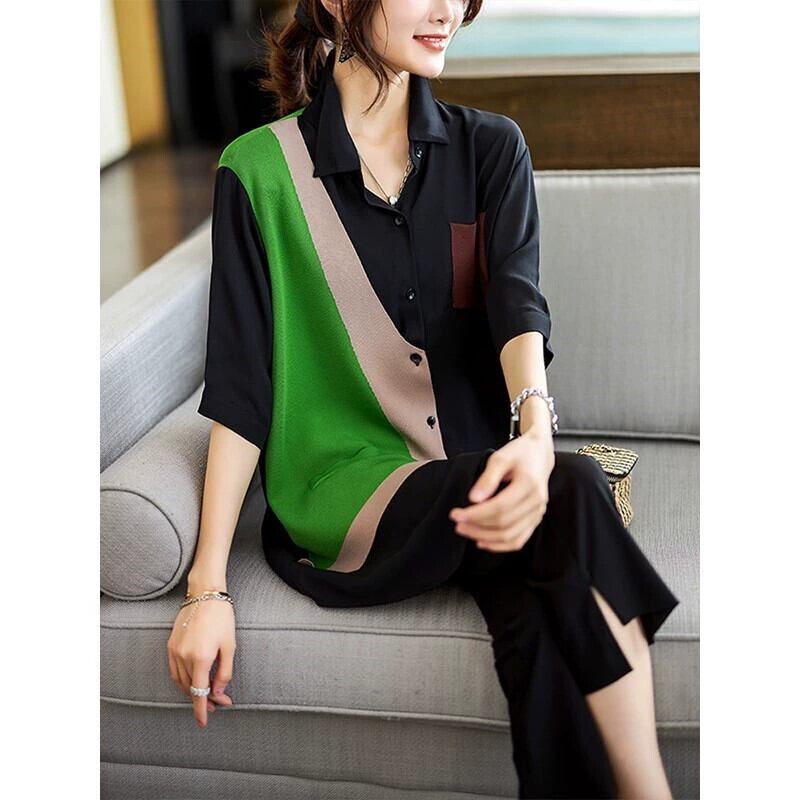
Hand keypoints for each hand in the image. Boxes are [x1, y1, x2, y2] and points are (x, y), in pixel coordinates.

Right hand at [167, 596, 235, 727]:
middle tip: (219, 703)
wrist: (205, 594)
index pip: (199, 693)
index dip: (202, 710)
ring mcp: (174, 651)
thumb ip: (224, 671)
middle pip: (190, 688)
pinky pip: (174, 670)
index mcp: (201, 658)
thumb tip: (218, 692)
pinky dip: (182, 680)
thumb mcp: (230, 645)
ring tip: (208, 693)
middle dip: (204, 699)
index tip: (204, 723)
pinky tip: (192, 680)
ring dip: (192, 690)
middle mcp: (184, 657)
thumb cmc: (222, 617)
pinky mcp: (170, 645)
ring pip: (180, 681)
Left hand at [449, 432, 554, 551]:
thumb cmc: (520, 454)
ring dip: (485, 538)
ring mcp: (537, 513)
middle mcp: (536, 502)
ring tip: (466, 531)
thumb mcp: (500, 458)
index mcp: (529, 485)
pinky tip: (483, 542)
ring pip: (510, 536)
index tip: (456, 514)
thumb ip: (487, 478)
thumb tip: (474, 499)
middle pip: (504, 524)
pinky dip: (500, 545)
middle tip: (457, 523)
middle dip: (477, 526)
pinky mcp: (535, 519)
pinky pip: (519, 540)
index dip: (476, 514)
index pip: (500, 507)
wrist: (539, 455)